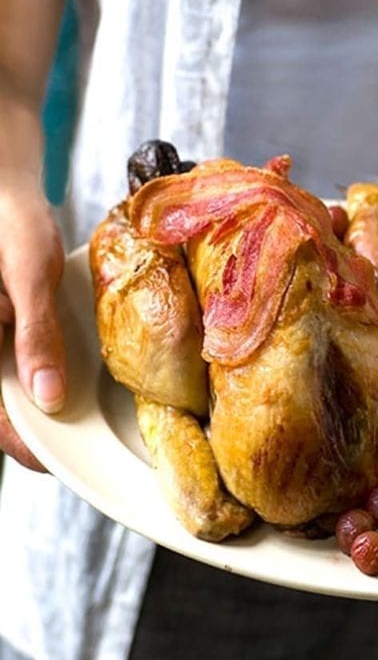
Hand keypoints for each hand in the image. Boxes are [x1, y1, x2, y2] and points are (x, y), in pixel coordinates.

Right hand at [0, 183, 65, 470]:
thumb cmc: (12, 226)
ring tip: (85, 425)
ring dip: (41, 412)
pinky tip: (69, 388)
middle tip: (88, 449)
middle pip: (3, 412)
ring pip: (10, 394)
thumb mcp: (28, 276)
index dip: (24, 447)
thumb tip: (47, 396)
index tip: (59, 465)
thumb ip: (35, 334)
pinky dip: (41, 382)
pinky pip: (18, 369)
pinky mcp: (3, 335)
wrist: (4, 195)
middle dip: (39, 435)